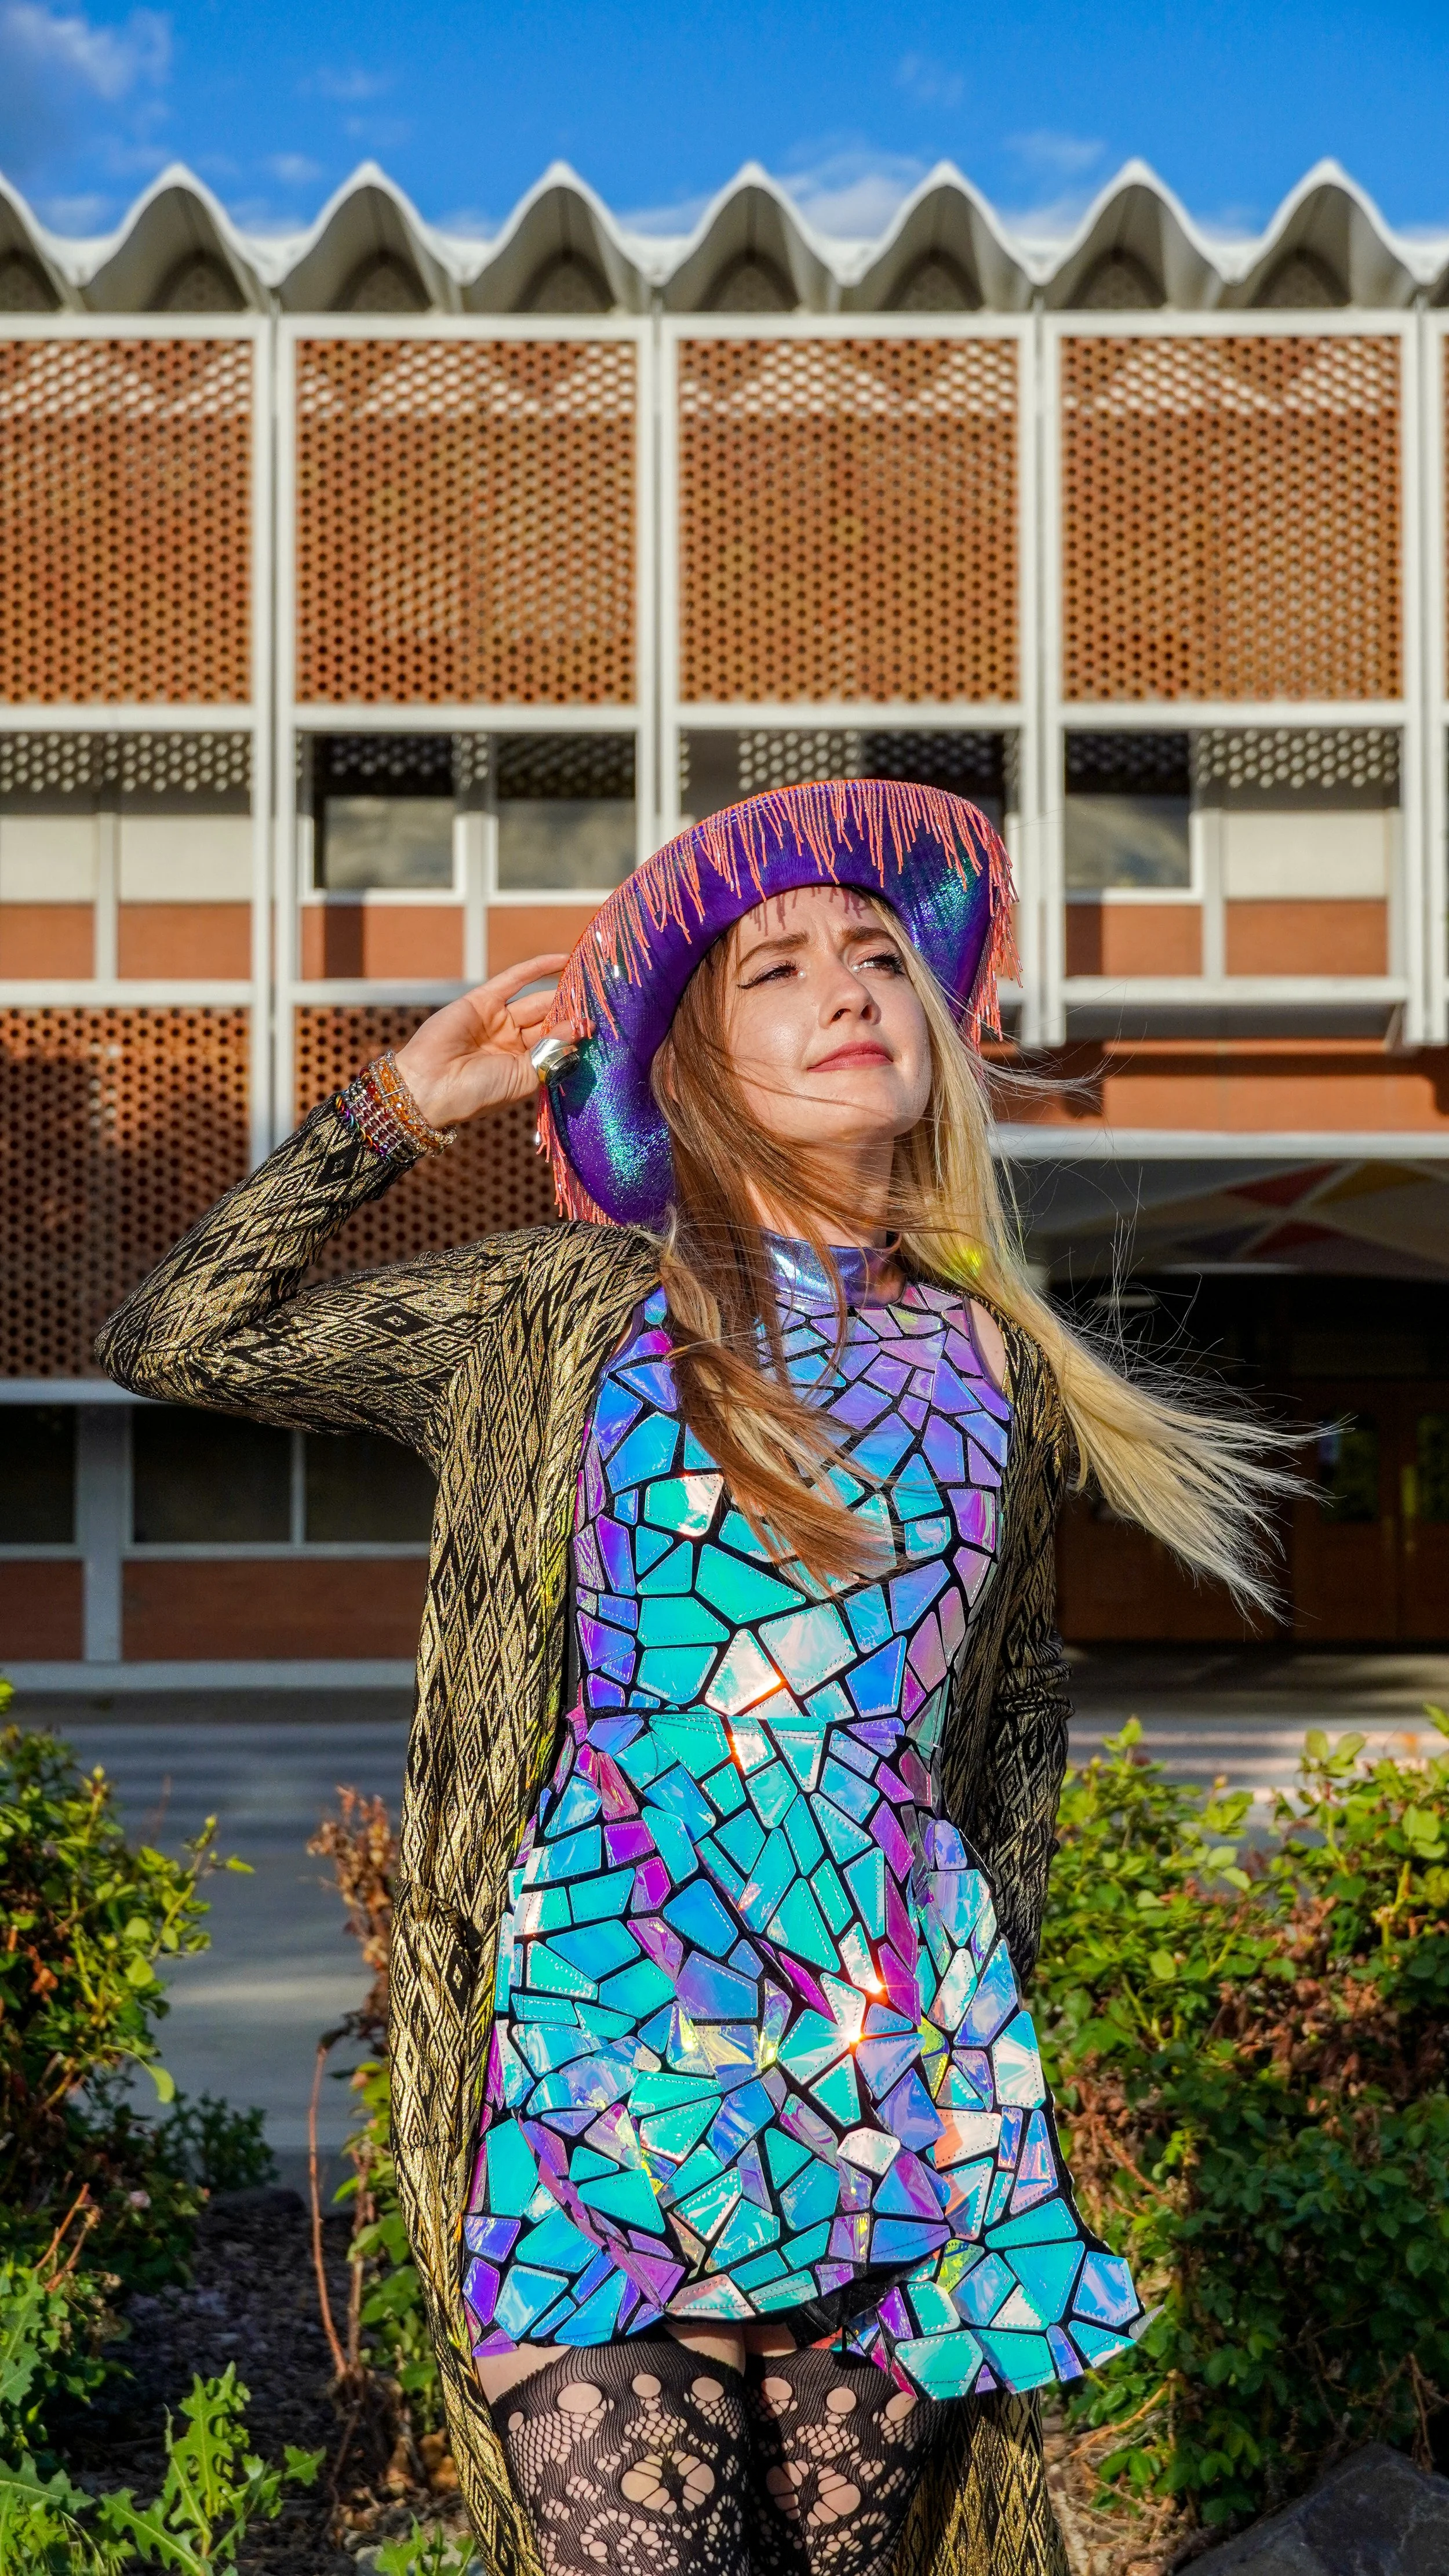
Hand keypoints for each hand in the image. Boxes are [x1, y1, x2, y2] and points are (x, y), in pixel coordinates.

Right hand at [392, 957, 587, 1129]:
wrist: (430, 1088)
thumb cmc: (477, 1093)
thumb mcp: (522, 1076)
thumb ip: (551, 1050)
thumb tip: (580, 1026)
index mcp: (522, 1066)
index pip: (555, 1044)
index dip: (576, 1033)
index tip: (601, 1024)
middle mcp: (511, 1042)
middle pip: (549, 1020)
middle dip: (571, 1011)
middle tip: (598, 999)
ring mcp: (496, 1020)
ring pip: (536, 1000)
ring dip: (560, 992)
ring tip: (586, 981)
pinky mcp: (482, 1000)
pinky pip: (515, 979)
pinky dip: (538, 968)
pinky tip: (563, 960)